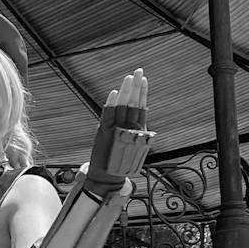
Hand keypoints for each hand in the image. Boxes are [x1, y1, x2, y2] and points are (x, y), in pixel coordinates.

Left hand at [85, 68, 150, 189]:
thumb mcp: (132, 143)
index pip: (140, 107)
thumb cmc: (120, 161)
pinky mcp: (104, 133)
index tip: (143, 79)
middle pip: (133, 104)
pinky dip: (110, 104)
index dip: (142, 92)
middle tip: (138, 71)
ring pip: (122, 107)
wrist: (108, 177)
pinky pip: (108, 116)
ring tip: (128, 78)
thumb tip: (140, 111)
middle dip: (136, 86)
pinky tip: (113, 93)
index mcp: (137, 130)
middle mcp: (128, 129)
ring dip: (125, 91)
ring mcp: (117, 130)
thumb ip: (135, 128)